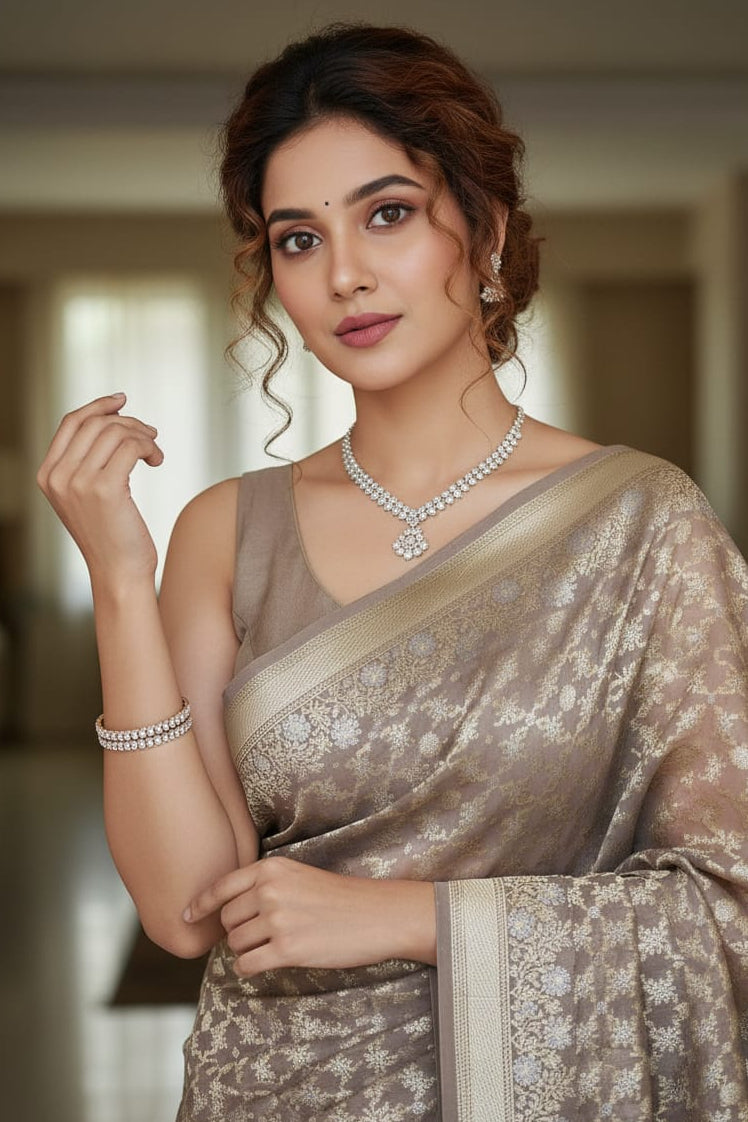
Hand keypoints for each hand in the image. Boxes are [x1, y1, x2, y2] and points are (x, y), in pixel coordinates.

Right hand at [37, 393, 163, 587]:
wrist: (119, 573)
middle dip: (128, 422)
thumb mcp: (88, 496)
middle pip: (95, 423)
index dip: (98, 406)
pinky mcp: (105, 489)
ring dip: (143, 437)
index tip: (122, 401)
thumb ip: (87, 463)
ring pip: (115, 432)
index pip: (70, 423)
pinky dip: (149, 447)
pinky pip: (131, 447)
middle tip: (151, 435)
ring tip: (155, 454)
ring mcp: (78, 482)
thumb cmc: (112, 536)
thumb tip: (112, 420)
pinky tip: (157, 460)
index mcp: (48, 475)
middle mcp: (57, 477)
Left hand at [183, 855, 435, 976]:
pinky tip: (267, 963)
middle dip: (237, 931)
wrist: (375, 914)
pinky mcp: (287, 949)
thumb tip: (228, 910)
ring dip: (247, 950)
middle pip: (227, 920)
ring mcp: (277, 920)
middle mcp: (270, 891)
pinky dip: (251, 968)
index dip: (199, 904)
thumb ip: (264, 884)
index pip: (221, 887)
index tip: (185, 916)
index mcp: (271, 869)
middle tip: (261, 935)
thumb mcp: (298, 876)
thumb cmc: (338, 897)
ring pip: (235, 944)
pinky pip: (248, 965)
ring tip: (273, 946)